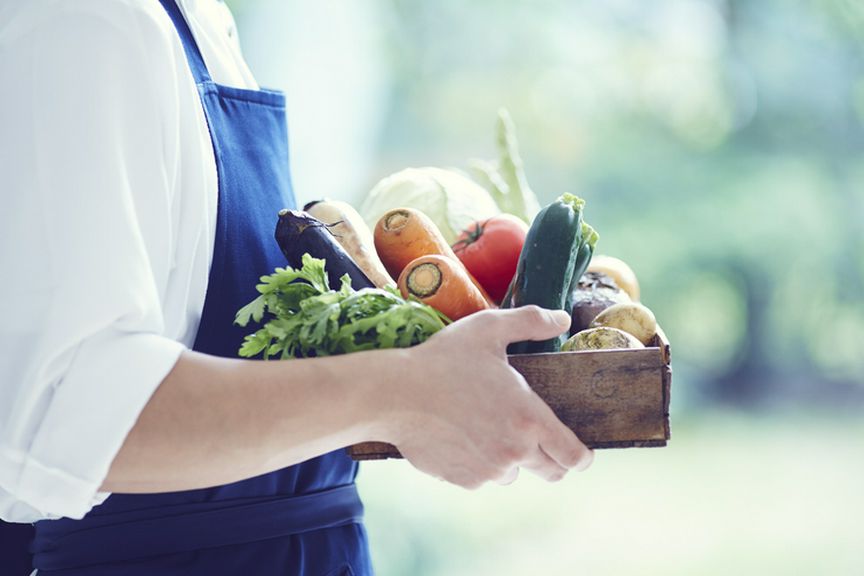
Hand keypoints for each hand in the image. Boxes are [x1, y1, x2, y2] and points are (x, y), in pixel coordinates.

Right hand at [383, 305, 593, 488]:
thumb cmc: (442, 358)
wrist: (394, 394)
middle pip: (551, 472)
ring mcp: (488, 470)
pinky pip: (483, 477)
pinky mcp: (463, 480)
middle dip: (549, 458)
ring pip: (513, 473)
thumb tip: (563, 318)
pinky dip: (479, 462)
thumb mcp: (488, 328)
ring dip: (509, 457)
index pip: (573, 456)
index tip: (577, 450)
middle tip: (533, 435)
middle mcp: (514, 452)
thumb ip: (530, 321)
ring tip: (486, 425)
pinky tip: (461, 435)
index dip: (581, 455)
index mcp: (529, 419)